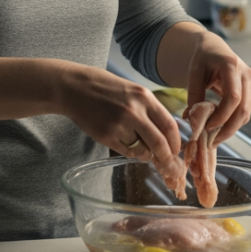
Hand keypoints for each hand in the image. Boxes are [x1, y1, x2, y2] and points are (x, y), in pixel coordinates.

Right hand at [55, 62, 182, 165]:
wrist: (74, 88)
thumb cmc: (105, 87)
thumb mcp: (132, 90)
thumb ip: (150, 109)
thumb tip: (166, 132)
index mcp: (144, 97)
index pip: (169, 126)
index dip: (176, 142)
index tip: (176, 149)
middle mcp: (134, 111)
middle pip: (160, 143)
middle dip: (166, 158)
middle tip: (168, 164)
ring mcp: (119, 125)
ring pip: (143, 151)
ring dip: (147, 156)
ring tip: (145, 153)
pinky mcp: (106, 137)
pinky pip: (126, 152)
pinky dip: (132, 153)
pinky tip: (130, 147)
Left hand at [185, 31, 250, 142]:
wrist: (213, 48)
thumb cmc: (203, 58)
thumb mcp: (194, 73)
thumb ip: (194, 96)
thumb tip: (191, 122)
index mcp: (231, 65)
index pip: (233, 97)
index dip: (221, 116)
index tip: (207, 127)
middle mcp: (246, 74)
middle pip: (243, 109)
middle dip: (228, 129)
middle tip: (211, 142)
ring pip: (246, 113)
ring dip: (231, 128)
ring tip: (213, 138)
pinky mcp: (250, 90)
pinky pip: (244, 111)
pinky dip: (233, 122)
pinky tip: (219, 128)